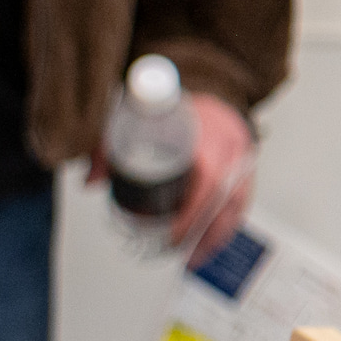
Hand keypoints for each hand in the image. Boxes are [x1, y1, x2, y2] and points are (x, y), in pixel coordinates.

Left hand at [84, 87, 256, 261]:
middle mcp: (229, 148)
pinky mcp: (249, 164)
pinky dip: (229, 223)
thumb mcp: (136, 118)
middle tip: (181, 254)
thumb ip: (111, 147)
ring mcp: (243, 157)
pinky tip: (215, 239)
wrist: (211, 85)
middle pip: (224, 201)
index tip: (173, 236)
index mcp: (204, 135)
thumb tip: (91, 181)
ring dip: (217, 235)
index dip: (191, 214)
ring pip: (237, 204)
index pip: (205, 181)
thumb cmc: (174, 105)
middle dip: (203, 234)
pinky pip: (244, 199)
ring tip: (197, 255)